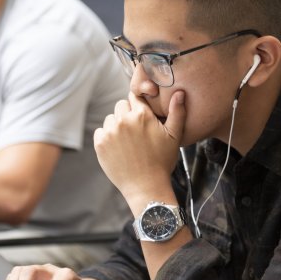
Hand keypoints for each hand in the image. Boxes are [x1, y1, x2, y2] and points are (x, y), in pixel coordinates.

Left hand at [94, 90, 185, 209]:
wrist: (146, 187)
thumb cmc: (162, 162)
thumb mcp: (174, 136)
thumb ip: (177, 112)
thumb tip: (180, 92)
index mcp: (141, 115)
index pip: (135, 96)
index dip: (139, 105)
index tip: (142, 116)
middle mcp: (123, 120)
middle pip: (121, 105)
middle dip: (127, 114)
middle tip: (136, 131)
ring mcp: (110, 132)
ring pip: (110, 118)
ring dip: (117, 125)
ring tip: (128, 142)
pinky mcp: (100, 143)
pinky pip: (101, 131)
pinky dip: (107, 137)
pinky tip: (118, 148)